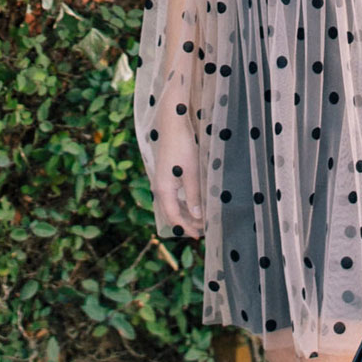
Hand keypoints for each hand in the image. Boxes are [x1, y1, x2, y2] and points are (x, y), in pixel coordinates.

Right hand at [155, 113, 202, 239]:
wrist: (172, 126)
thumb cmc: (183, 148)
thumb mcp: (192, 173)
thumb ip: (194, 196)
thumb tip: (197, 216)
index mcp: (163, 190)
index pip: (174, 217)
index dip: (186, 227)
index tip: (200, 235)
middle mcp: (159, 188)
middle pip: (170, 213)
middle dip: (185, 223)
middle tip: (202, 231)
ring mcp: (160, 182)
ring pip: (171, 205)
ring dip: (184, 214)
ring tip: (199, 220)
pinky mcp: (164, 176)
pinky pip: (171, 197)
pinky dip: (181, 204)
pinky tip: (192, 204)